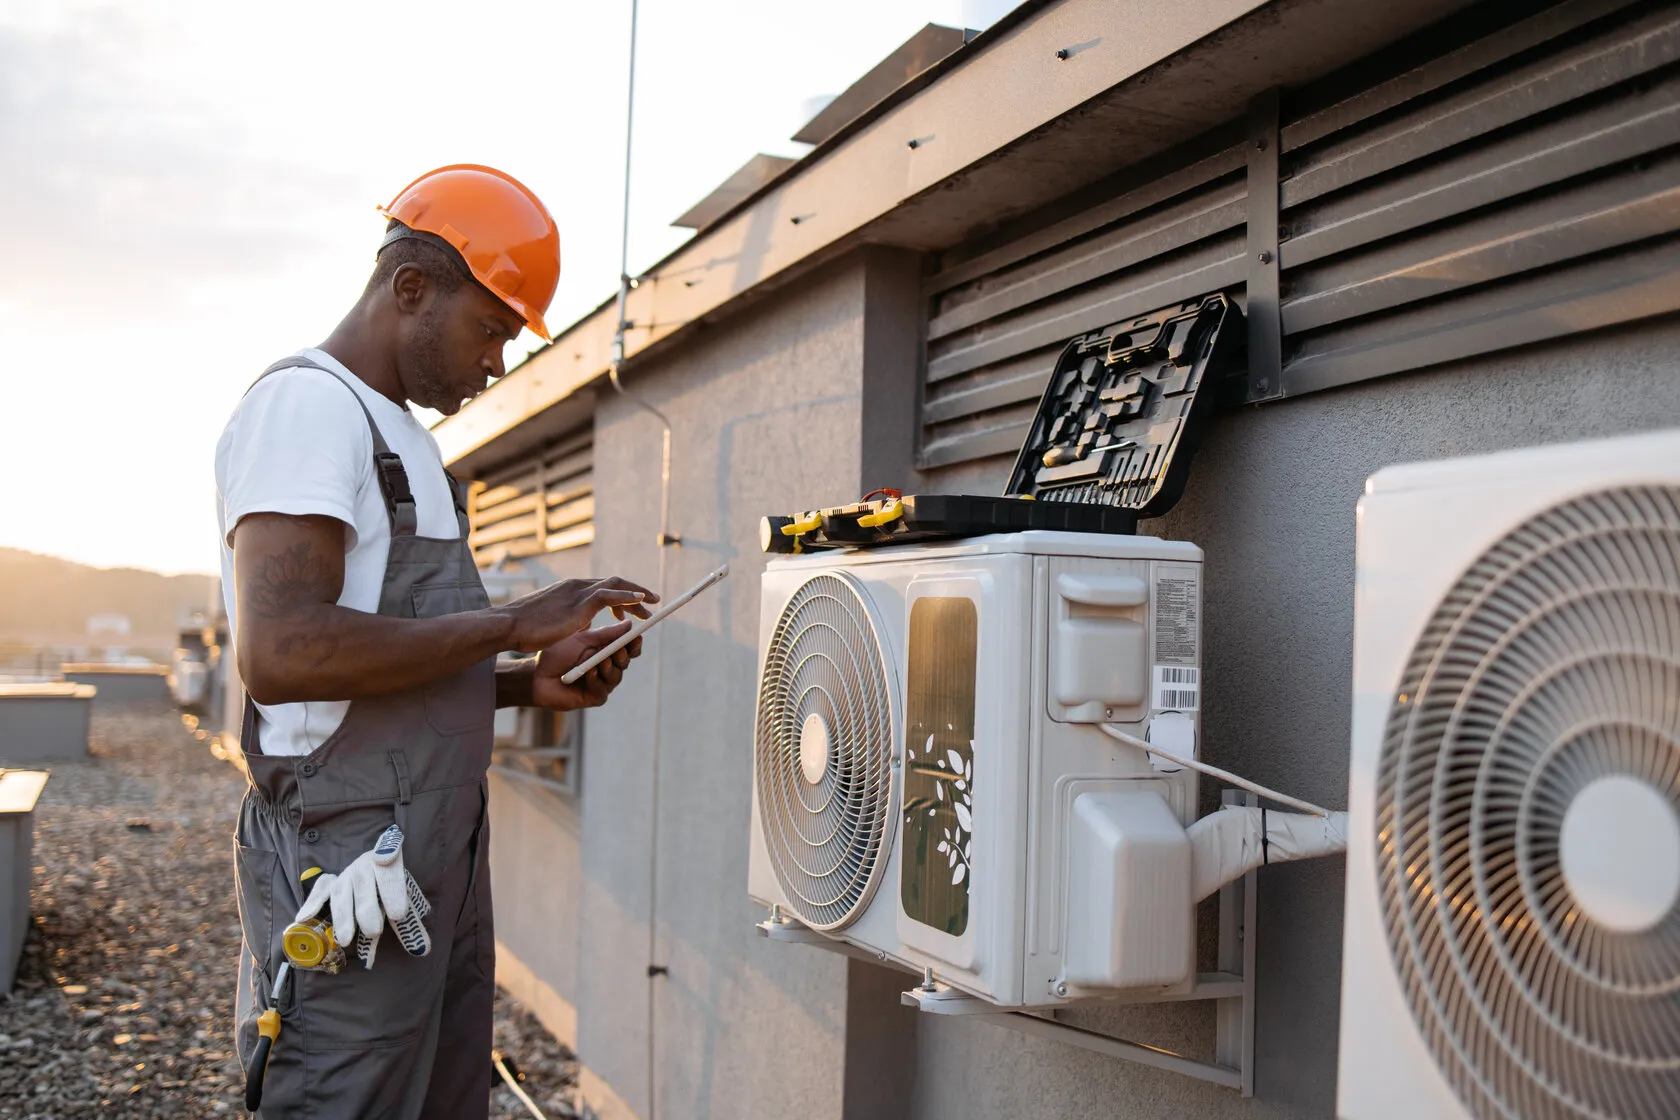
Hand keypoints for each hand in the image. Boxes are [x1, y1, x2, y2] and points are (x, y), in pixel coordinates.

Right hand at [293, 824, 432, 968]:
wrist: (378, 863)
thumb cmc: (393, 889)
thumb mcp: (405, 902)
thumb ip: (411, 925)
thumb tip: (422, 951)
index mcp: (389, 862)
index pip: (391, 873)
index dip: (394, 892)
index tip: (399, 914)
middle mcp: (365, 865)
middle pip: (363, 884)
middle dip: (368, 909)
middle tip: (374, 932)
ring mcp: (346, 874)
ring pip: (341, 892)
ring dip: (343, 916)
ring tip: (346, 940)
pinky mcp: (331, 883)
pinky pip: (319, 891)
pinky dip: (311, 903)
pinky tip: (303, 918)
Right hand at [504, 577, 657, 653]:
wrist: (509, 626)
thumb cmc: (526, 628)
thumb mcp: (556, 622)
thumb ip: (572, 618)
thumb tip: (584, 623)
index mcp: (571, 590)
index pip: (604, 588)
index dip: (622, 597)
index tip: (633, 609)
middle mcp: (577, 586)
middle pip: (615, 584)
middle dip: (635, 593)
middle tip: (652, 605)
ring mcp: (578, 592)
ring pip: (616, 586)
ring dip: (637, 594)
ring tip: (653, 605)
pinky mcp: (579, 603)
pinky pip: (609, 595)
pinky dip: (627, 596)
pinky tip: (641, 601)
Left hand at [530, 621, 642, 710]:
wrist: (536, 673)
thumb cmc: (557, 654)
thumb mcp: (582, 640)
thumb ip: (605, 634)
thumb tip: (629, 624)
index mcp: (605, 650)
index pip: (627, 647)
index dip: (633, 643)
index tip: (637, 636)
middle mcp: (606, 667)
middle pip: (625, 662)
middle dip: (623, 656)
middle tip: (619, 650)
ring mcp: (601, 683)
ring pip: (616, 677)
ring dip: (610, 669)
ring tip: (602, 662)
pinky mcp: (594, 697)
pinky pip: (603, 690)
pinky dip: (596, 681)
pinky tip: (589, 673)